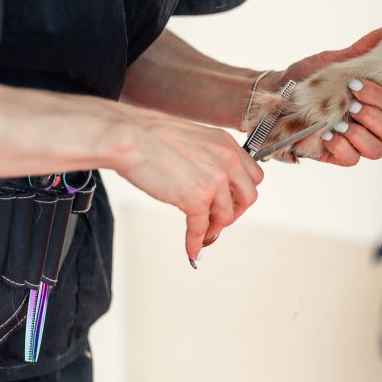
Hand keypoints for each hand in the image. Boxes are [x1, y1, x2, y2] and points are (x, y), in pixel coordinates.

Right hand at [114, 108, 263, 265]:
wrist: (129, 137)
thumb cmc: (149, 133)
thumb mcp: (192, 137)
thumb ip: (206, 156)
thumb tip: (206, 177)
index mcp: (227, 144)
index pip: (252, 175)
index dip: (242, 192)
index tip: (231, 200)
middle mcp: (227, 161)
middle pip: (248, 197)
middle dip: (235, 211)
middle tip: (219, 219)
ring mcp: (214, 181)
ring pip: (226, 216)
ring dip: (214, 228)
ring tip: (203, 233)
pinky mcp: (196, 199)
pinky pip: (201, 228)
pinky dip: (196, 242)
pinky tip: (191, 248)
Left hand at [263, 29, 381, 165]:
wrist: (276, 98)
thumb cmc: (306, 80)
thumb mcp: (331, 63)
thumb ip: (357, 53)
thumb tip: (381, 33)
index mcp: (373, 103)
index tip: (357, 85)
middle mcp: (368, 125)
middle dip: (374, 117)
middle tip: (352, 105)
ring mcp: (354, 142)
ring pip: (376, 150)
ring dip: (361, 136)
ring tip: (341, 123)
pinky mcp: (337, 156)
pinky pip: (352, 160)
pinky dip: (343, 149)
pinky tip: (329, 136)